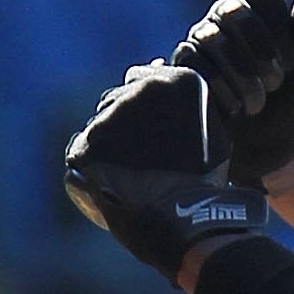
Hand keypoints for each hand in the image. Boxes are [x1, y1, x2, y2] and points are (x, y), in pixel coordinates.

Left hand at [63, 65, 266, 283]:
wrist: (190, 223)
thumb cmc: (207, 183)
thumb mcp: (214, 135)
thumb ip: (186, 104)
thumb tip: (157, 69)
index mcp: (173, 83)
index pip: (141, 80)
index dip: (144, 108)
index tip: (152, 131)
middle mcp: (135, 92)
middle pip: (115, 101)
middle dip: (124, 126)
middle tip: (144, 161)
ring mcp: (105, 120)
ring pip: (97, 130)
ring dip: (106, 150)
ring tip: (130, 181)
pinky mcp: (84, 150)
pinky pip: (79, 158)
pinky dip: (88, 175)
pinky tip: (110, 192)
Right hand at [174, 0, 293, 186]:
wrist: (279, 157)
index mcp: (264, 17)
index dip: (277, 23)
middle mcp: (228, 23)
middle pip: (232, 9)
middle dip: (260, 50)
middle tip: (277, 83)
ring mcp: (202, 46)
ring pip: (210, 36)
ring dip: (242, 74)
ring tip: (259, 103)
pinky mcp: (184, 73)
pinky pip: (192, 63)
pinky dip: (220, 89)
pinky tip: (235, 110)